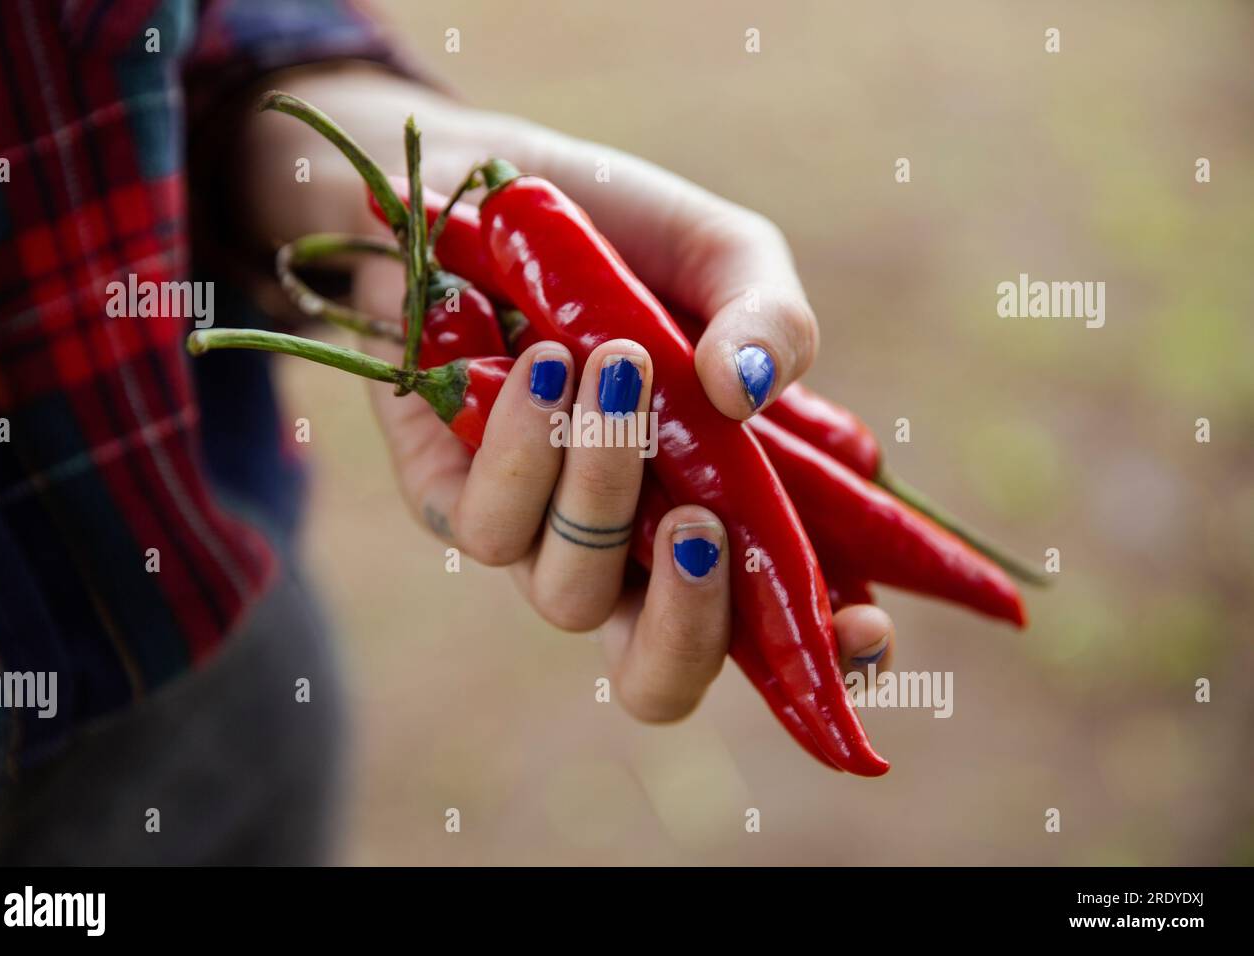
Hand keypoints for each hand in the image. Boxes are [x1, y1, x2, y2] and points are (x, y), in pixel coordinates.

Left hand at [241, 65, 896, 722]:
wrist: (475, 185)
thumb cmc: (617, 231)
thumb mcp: (719, 253)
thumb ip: (768, 318)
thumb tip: (750, 392)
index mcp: (723, 503)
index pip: (780, 625)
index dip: (828, 659)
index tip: (861, 630)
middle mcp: (633, 545)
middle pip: (659, 679)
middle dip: (689, 629)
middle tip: (700, 524)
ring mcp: (541, 534)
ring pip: (570, 598)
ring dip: (604, 489)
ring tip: (617, 369)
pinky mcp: (454, 501)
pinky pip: (489, 530)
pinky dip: (526, 449)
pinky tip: (544, 365)